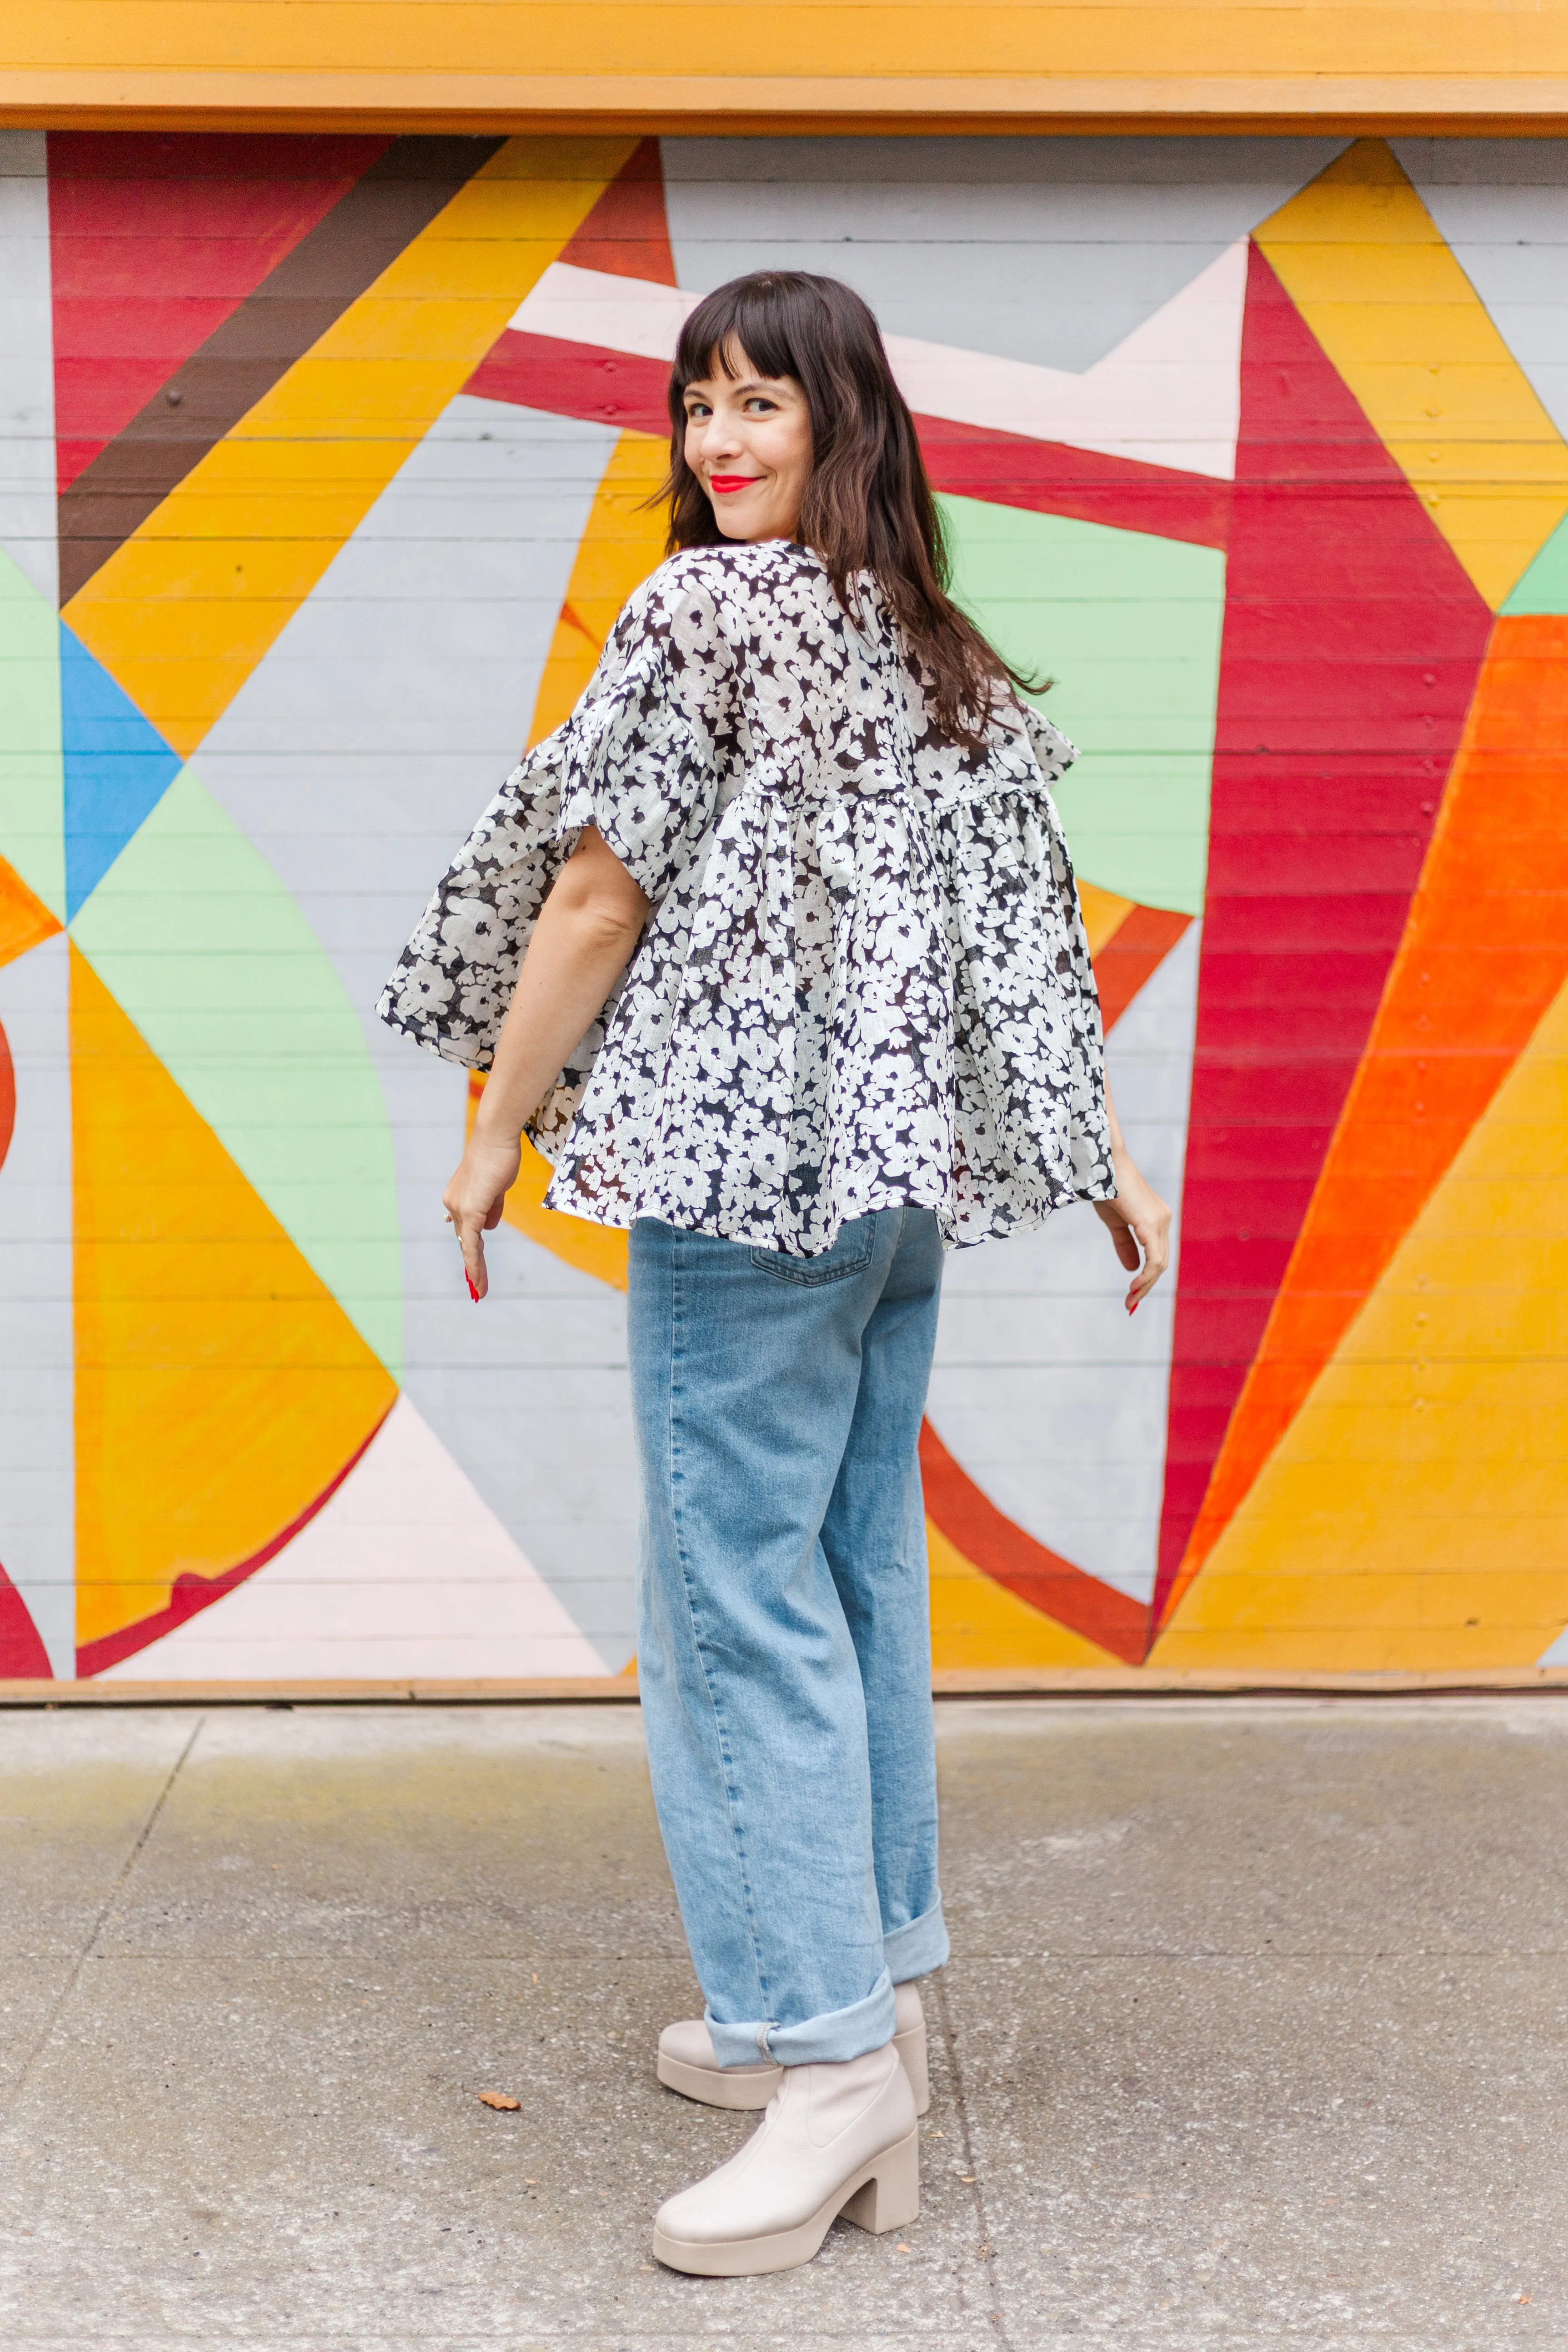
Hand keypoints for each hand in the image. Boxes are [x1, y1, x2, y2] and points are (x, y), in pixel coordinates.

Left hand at [442, 1133, 520, 1300]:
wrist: (496, 1139)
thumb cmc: (499, 1157)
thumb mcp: (496, 1188)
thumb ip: (492, 1208)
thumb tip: (490, 1227)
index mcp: (458, 1198)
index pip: (465, 1230)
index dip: (471, 1251)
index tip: (475, 1269)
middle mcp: (453, 1205)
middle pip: (465, 1242)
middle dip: (472, 1266)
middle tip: (476, 1288)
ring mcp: (459, 1208)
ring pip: (468, 1247)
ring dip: (476, 1270)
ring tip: (480, 1290)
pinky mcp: (470, 1211)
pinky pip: (471, 1244)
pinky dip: (474, 1263)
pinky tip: (477, 1279)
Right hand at [1093, 1146, 1171, 1315]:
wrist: (1102, 1164)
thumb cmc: (1106, 1187)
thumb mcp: (1114, 1222)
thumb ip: (1125, 1244)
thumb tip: (1132, 1269)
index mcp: (1156, 1219)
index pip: (1157, 1255)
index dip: (1147, 1278)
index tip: (1132, 1295)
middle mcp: (1163, 1220)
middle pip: (1161, 1263)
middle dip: (1147, 1287)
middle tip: (1130, 1304)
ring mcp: (1159, 1222)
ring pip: (1159, 1264)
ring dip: (1145, 1286)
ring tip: (1130, 1300)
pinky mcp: (1150, 1224)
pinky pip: (1154, 1259)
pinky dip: (1146, 1277)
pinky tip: (1134, 1287)